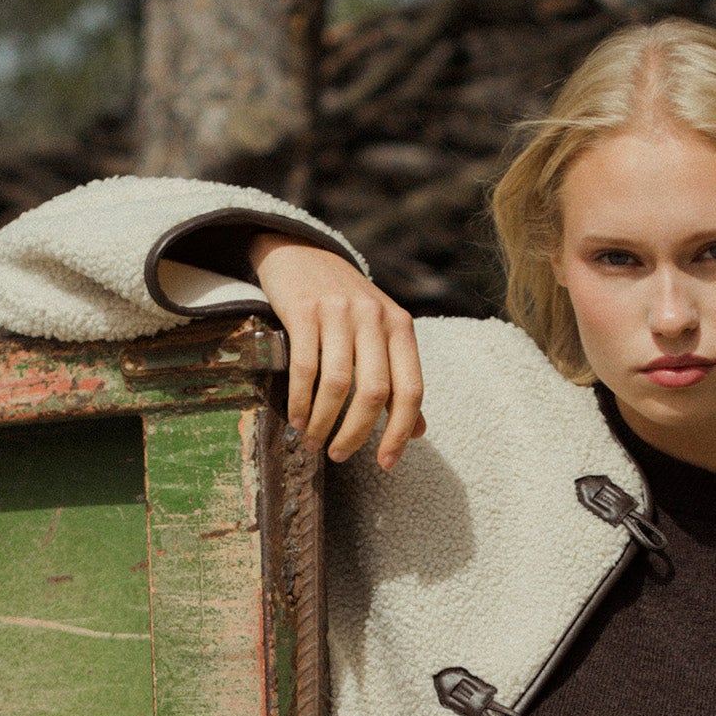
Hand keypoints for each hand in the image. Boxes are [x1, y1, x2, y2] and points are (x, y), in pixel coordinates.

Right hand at [248, 233, 426, 469]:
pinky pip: (305, 368)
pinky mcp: (305, 311)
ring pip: (338, 385)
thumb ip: (399, 380)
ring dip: (324, 422)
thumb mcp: (381, 334)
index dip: (399, 432)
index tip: (386, 463)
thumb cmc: (346, 305)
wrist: (301, 252)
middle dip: (355, 434)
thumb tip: (418, 432)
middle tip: (339, 455)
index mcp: (401, 327)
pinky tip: (298, 418)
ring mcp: (340, 312)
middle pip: (374, 393)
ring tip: (313, 441)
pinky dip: (301, 401)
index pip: (411, 391)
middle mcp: (375, 318)